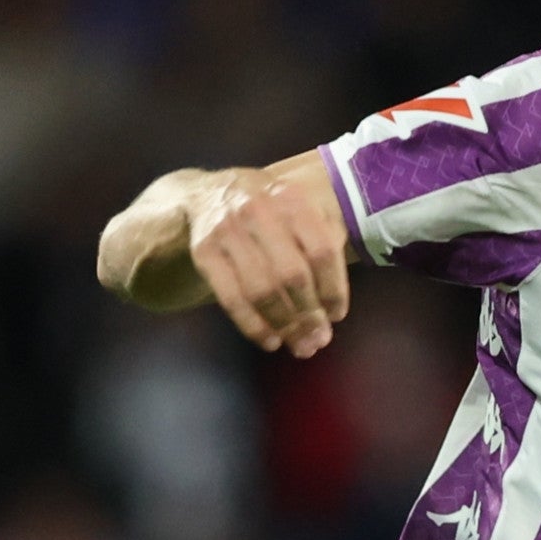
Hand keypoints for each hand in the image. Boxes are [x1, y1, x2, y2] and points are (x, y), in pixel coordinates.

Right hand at [180, 161, 354, 356]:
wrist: (209, 194)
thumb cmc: (272, 211)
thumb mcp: (304, 209)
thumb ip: (327, 243)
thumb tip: (333, 308)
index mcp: (292, 199)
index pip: (322, 251)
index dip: (333, 289)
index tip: (336, 315)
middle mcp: (259, 210)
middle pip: (293, 275)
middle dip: (310, 315)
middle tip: (319, 339)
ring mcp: (228, 230)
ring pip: (262, 290)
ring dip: (285, 326)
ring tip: (300, 345)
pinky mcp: (204, 251)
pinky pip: (232, 298)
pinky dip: (254, 326)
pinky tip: (271, 341)